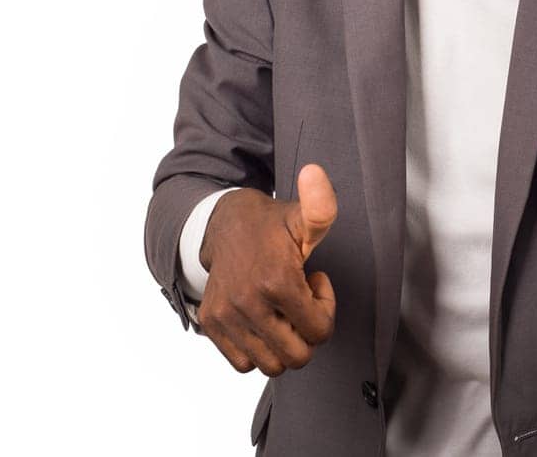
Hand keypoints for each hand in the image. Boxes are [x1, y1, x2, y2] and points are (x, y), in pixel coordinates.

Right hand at [196, 166, 337, 375]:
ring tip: (281, 311)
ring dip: (282, 344)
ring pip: (270, 365)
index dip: (325, 310)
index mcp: (276, 280)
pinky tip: (263, 319)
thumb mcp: (302, 217)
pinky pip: (242, 363)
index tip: (314, 284)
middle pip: (297, 357)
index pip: (320, 332)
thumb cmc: (271, 225)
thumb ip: (320, 205)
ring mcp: (226, 316)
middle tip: (300, 303)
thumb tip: (315, 172)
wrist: (224, 224)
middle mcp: (248, 303)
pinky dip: (257, 350)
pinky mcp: (211, 324)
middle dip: (306, 334)